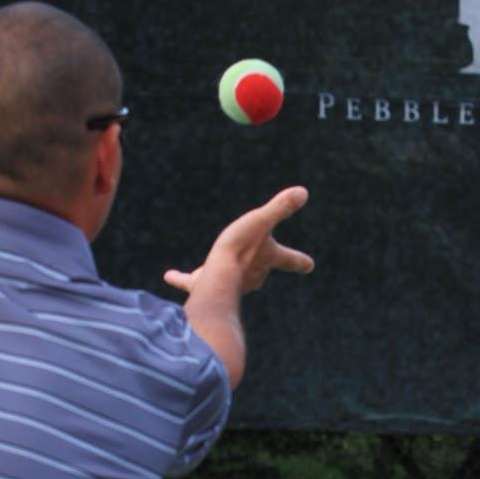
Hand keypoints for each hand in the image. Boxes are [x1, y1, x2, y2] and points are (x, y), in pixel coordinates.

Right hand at [164, 186, 312, 295]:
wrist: (217, 279)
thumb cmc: (240, 249)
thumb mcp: (261, 221)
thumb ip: (280, 207)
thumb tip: (303, 191)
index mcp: (267, 259)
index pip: (289, 259)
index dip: (300, 261)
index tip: (309, 265)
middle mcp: (252, 275)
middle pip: (259, 272)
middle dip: (260, 269)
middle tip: (264, 266)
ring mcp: (227, 283)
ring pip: (227, 279)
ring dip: (224, 274)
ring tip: (212, 272)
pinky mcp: (203, 287)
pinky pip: (192, 282)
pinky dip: (183, 279)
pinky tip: (170, 276)